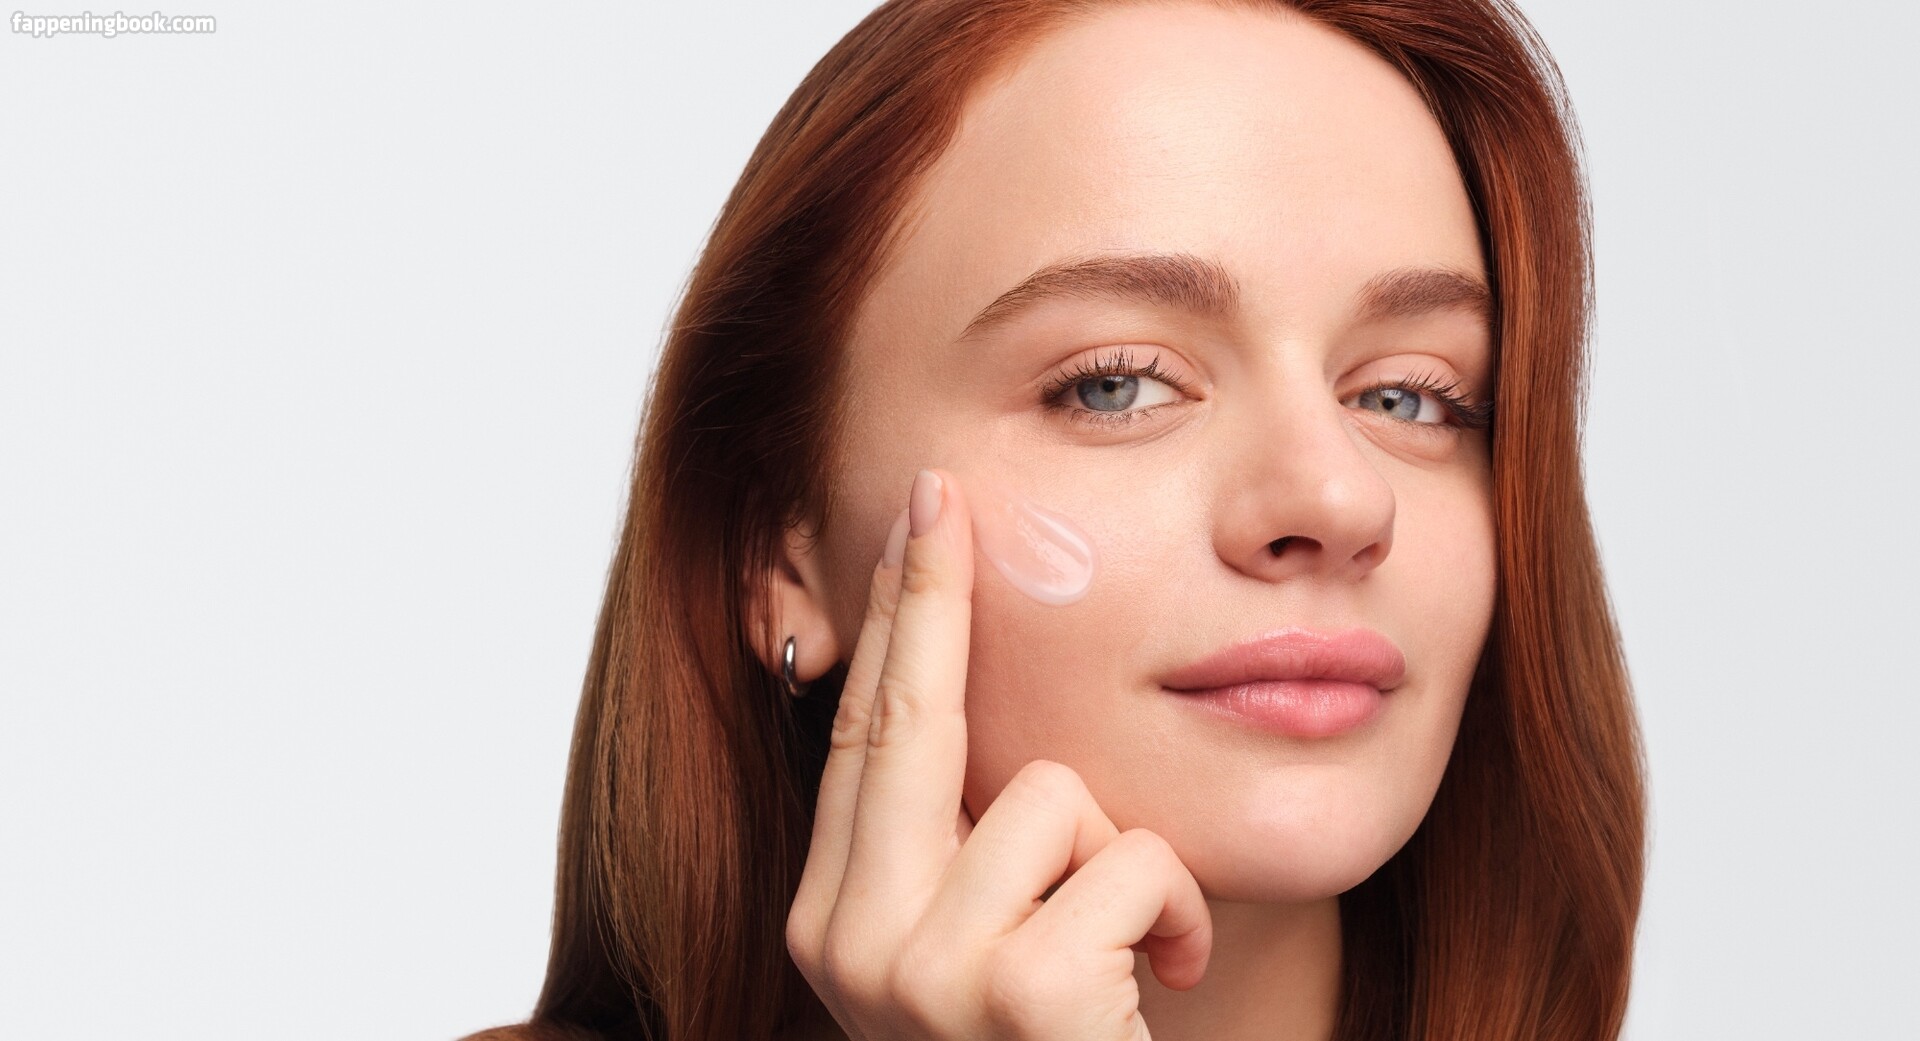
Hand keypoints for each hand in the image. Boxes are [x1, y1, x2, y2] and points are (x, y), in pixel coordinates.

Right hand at [785, 468, 1212, 1040]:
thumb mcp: (977, 963)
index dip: (893, 621)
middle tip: (945, 491)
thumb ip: (951, 851)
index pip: (861, 739)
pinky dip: (1170, 916)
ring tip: (1131, 959)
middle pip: (909, 716)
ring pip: (1050, 792)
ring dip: (1126, 865)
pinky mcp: (1013, 991)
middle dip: (933, 595)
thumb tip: (950, 706)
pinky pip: (1127, 860)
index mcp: (834, 925)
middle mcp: (850, 944)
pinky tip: (1156, 990)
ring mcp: (919, 971)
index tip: (916, 519)